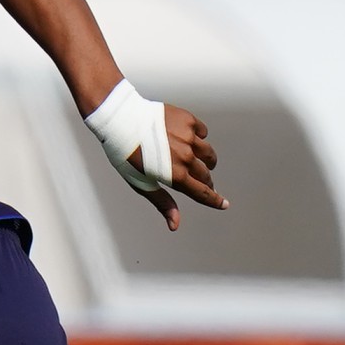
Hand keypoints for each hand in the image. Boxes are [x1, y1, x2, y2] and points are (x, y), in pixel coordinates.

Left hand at [134, 104, 228, 230]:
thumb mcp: (141, 183)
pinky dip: (198, 138)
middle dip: (204, 180)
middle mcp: (186, 157)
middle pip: (206, 174)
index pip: (203, 192)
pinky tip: (186, 139)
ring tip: (196, 160)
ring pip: (208, 154)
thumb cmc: (126, 154)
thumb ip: (162, 202)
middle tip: (197, 180)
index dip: (214, 200)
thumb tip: (175, 225)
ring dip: (206, 161)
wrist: (120, 120)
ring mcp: (189, 137)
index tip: (224, 204)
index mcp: (176, 175)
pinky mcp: (188, 120)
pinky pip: (203, 132)